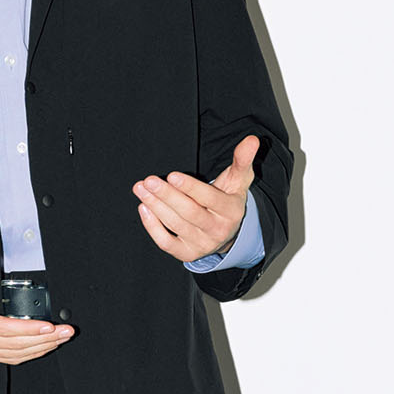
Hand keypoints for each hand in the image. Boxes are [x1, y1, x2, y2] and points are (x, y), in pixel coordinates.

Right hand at [0, 253, 73, 364]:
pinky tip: (42, 347)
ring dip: (40, 349)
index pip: (5, 329)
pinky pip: (8, 358)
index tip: (49, 326)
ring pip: (14, 355)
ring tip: (59, 340)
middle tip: (65, 332)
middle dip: (44, 340)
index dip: (29, 329)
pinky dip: (28, 354)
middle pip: (15, 345)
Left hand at [132, 135, 259, 261]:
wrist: (227, 232)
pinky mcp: (187, 253)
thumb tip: (252, 139)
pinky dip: (152, 227)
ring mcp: (202, 244)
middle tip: (149, 181)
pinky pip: (166, 243)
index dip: (190, 188)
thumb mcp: (239, 180)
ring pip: (176, 225)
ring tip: (141, 189)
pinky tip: (143, 208)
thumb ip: (242, 160)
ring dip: (155, 206)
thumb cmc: (228, 198)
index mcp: (231, 210)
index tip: (172, 175)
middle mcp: (218, 230)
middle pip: (189, 212)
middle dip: (167, 196)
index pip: (209, 199)